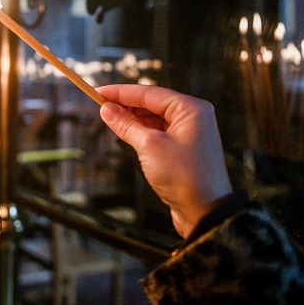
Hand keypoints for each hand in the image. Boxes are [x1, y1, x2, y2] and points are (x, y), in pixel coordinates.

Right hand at [97, 84, 232, 237]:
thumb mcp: (149, 146)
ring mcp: (189, 133)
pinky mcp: (183, 149)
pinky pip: (158, 133)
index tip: (98, 92)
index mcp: (190, 109)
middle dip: (126, 105)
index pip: (149, 93)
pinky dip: (141, 132)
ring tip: (110, 120)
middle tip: (101, 107)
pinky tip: (126, 133)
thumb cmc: (184, 176)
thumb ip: (126, 124)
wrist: (205, 212)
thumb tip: (107, 110)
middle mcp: (192, 117)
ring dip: (132, 119)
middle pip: (152, 103)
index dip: (121, 92)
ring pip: (154, 118)